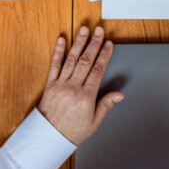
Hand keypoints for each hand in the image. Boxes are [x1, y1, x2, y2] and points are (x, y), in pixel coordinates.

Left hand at [37, 27, 122, 145]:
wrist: (48, 139)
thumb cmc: (72, 132)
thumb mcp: (94, 123)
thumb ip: (106, 105)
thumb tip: (119, 95)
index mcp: (86, 97)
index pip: (98, 71)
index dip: (104, 55)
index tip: (109, 44)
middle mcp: (73, 88)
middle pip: (86, 61)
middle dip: (93, 44)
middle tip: (99, 30)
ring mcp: (60, 85)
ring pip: (71, 59)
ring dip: (78, 43)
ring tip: (84, 30)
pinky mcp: (50, 85)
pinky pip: (54, 65)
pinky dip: (58, 52)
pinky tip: (61, 40)